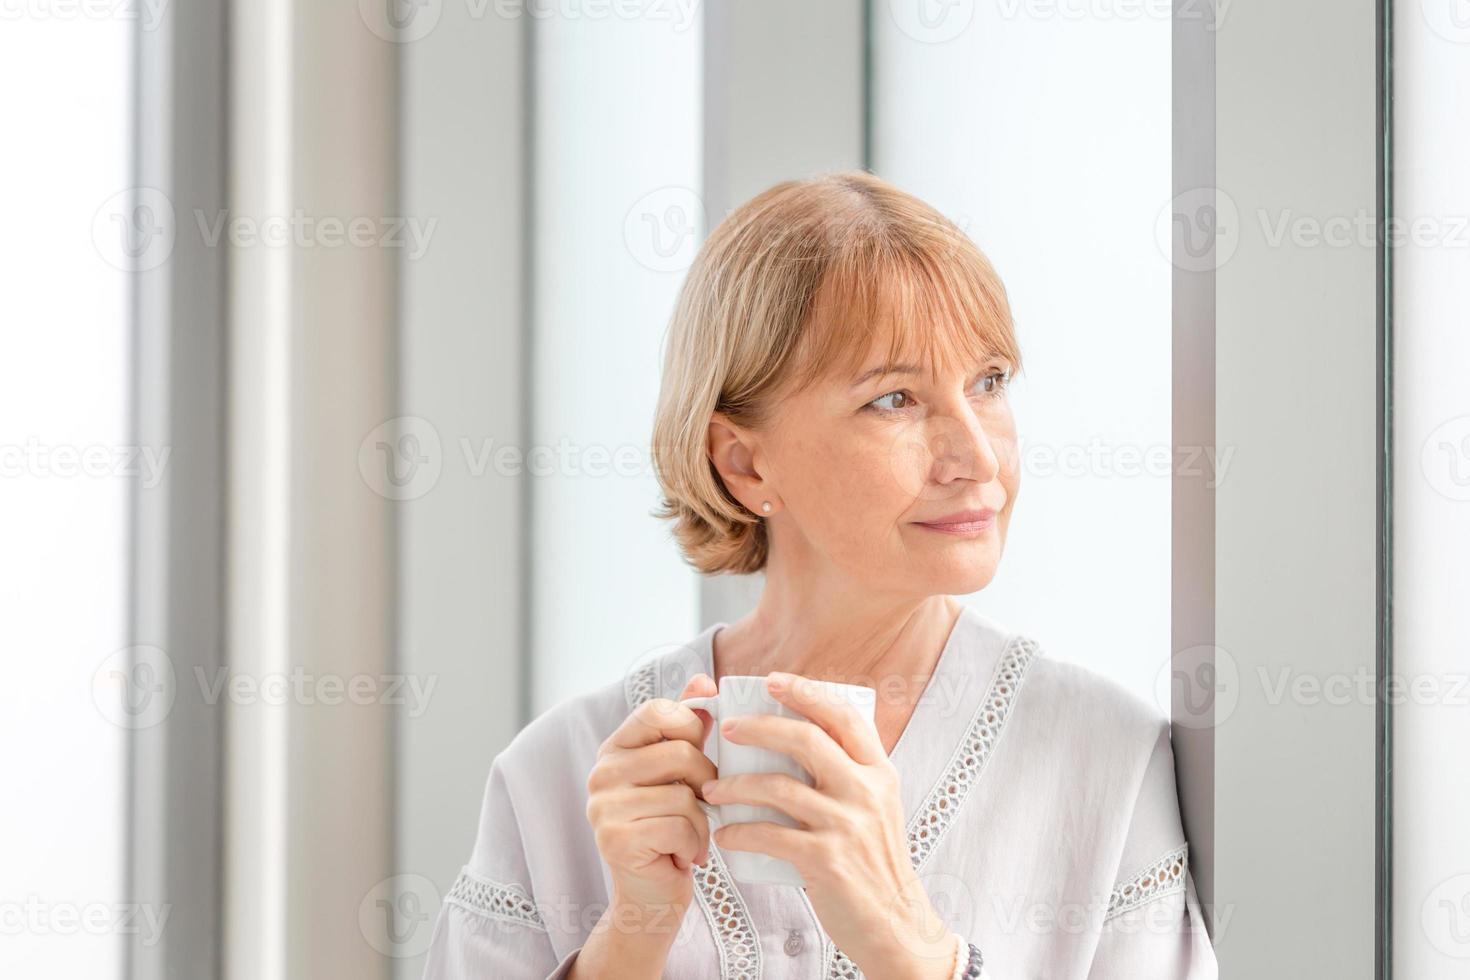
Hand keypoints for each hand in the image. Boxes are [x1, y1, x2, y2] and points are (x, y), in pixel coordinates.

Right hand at [585, 673, 718, 926]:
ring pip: (685, 794)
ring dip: (702, 822)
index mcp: (615, 750)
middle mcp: (601, 773)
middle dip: (707, 783)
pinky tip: (684, 856)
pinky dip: (695, 844)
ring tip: (691, 836)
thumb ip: (687, 727)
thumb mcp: (678, 774)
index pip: (657, 710)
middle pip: (680, 753)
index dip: (691, 726)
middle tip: (703, 806)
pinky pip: (680, 826)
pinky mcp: (616, 840)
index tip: (700, 753)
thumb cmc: (670, 830)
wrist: (650, 898)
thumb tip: (704, 681)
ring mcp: (604, 807)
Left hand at [701, 672, 957, 979]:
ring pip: (779, 787)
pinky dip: (740, 832)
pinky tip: (724, 834)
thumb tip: (798, 735)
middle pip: (806, 740)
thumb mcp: (875, 807)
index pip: (844, 715)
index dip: (806, 692)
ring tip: (712, 788)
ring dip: (736, 784)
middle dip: (759, 727)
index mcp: (879, 772)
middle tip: (727, 728)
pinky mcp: (827, 860)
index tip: (772, 681)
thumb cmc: (873, 861)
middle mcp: (867, 791)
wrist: (894, 923)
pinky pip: (770, 835)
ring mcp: (848, 825)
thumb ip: (848, 772)